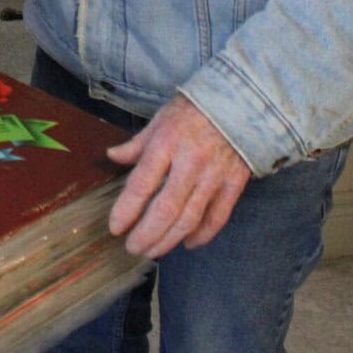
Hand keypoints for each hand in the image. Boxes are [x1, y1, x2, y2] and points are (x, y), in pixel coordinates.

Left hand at [105, 95, 249, 259]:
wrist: (240, 101)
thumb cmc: (193, 109)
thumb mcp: (160, 119)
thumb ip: (137, 144)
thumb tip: (112, 156)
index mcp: (167, 143)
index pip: (142, 184)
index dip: (127, 210)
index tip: (115, 228)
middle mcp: (190, 162)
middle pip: (166, 209)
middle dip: (146, 234)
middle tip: (132, 248)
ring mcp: (214, 175)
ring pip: (190, 218)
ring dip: (169, 240)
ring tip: (153, 251)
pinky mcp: (234, 183)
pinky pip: (218, 217)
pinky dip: (203, 235)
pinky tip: (188, 243)